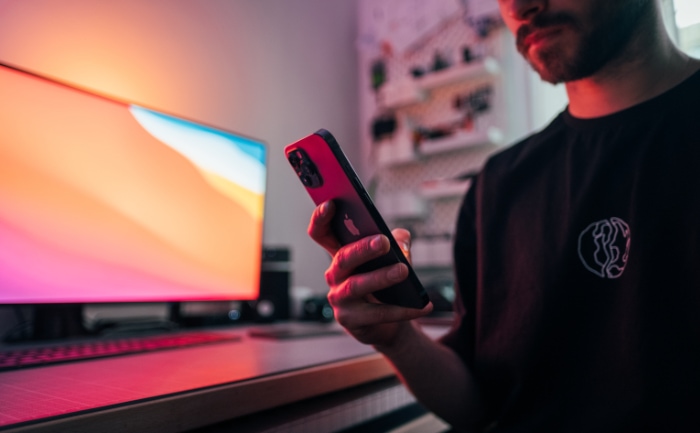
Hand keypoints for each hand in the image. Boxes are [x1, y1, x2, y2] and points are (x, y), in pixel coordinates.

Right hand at [307, 201, 432, 347]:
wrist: (384, 323)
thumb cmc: (383, 283)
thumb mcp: (391, 258)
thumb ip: (397, 242)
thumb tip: (401, 239)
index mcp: (339, 253)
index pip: (321, 233)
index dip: (321, 218)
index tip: (331, 203)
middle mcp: (335, 275)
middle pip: (343, 257)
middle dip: (363, 248)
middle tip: (384, 242)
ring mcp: (339, 299)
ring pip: (356, 285)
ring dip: (381, 277)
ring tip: (403, 270)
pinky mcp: (350, 320)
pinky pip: (377, 313)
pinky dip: (402, 310)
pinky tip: (422, 305)